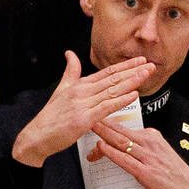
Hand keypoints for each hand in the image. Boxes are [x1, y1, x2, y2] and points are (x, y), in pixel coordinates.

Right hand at [11, 52, 152, 166]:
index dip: (125, 66)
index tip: (140, 60)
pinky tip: (133, 94)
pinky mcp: (83, 119)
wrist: (38, 135)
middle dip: (133, 71)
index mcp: (80, 85)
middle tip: (150, 64)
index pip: (107, 72)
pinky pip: (106, 107)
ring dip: (131, 82)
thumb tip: (70, 54)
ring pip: (112, 90)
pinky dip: (120, 100)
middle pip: (113, 79)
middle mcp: (82, 92)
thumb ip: (70, 72)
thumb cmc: (51, 116)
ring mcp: (83, 105)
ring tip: (146, 75)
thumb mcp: (61, 89)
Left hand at [88, 121, 188, 188]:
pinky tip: (102, 148)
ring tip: (90, 127)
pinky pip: (126, 160)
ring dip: (103, 135)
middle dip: (102, 125)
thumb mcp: (159, 154)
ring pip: (121, 142)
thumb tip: (123, 146)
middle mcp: (150, 144)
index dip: (107, 126)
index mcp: (153, 137)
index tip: (94, 123)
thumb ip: (142, 148)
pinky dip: (112, 153)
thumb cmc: (175, 175)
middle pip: (120, 132)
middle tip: (85, 116)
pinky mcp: (147, 172)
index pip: (125, 129)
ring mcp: (149, 158)